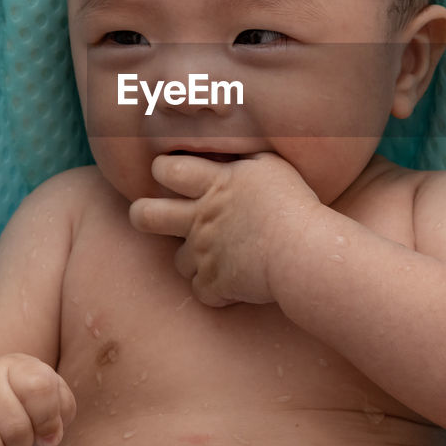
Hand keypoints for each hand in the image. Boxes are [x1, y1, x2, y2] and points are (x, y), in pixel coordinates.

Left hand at [128, 152, 320, 306]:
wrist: (302, 249)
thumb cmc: (294, 205)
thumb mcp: (271, 166)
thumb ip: (245, 159)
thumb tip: (231, 153)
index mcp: (214, 185)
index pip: (167, 169)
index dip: (162, 171)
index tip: (171, 175)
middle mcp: (201, 218)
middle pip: (146, 215)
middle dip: (142, 215)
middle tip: (154, 216)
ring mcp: (204, 253)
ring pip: (178, 262)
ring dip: (194, 262)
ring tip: (219, 258)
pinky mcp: (215, 284)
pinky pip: (203, 292)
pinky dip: (218, 292)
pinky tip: (237, 285)